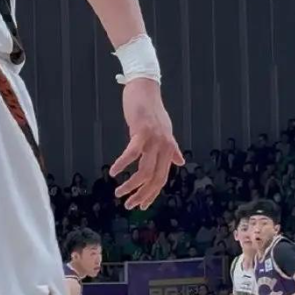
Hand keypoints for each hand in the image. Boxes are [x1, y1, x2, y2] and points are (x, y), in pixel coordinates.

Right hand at [111, 79, 183, 209]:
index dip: (152, 194)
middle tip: (128, 205)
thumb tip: (180, 162)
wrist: (146, 88)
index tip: (141, 206)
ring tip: (119, 193)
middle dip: (141, 195)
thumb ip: (172, 148)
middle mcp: (164, 146)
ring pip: (144, 171)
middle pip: (155, 179)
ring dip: (131, 185)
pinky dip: (122, 164)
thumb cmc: (152, 110)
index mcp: (168, 148)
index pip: (162, 178)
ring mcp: (154, 139)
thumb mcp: (165, 131)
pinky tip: (114, 171)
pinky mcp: (142, 131)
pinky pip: (132, 153)